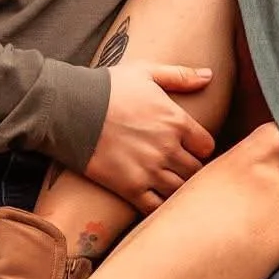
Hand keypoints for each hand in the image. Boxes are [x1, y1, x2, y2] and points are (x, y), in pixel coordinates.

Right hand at [84, 61, 215, 212]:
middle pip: (196, 171)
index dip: (199, 148)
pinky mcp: (130, 187)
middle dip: (190, 169)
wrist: (68, 108)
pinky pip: (156, 207)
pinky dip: (159, 206)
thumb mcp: (145, 72)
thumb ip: (180, 76)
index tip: (188, 148)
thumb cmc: (106, 88)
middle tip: (177, 167)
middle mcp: (168, 148)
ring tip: (165, 182)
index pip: (207, 146)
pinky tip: (152, 198)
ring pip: (180, 190)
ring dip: (176, 188)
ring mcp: (150, 170)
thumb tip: (209, 75)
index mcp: (176, 121)